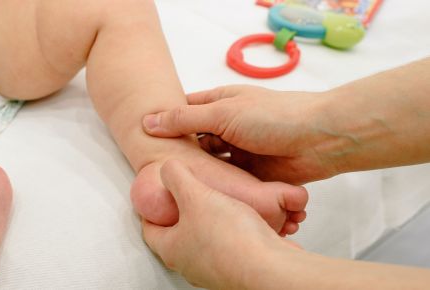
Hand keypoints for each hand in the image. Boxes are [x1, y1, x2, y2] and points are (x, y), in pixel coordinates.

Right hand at [142, 85, 337, 184]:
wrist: (320, 140)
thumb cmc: (273, 117)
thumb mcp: (222, 113)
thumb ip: (184, 120)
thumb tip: (147, 123)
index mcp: (219, 104)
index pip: (183, 112)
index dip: (164, 124)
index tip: (142, 141)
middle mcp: (227, 128)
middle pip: (194, 142)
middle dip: (179, 154)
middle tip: (153, 172)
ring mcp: (239, 152)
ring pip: (209, 165)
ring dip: (198, 174)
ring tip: (171, 189)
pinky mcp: (251, 176)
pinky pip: (228, 183)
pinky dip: (217, 188)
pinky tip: (199, 197)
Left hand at [142, 160, 298, 288]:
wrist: (270, 268)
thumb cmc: (229, 237)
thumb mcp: (196, 195)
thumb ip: (177, 177)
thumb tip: (167, 168)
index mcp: (172, 249)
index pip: (149, 230)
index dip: (149, 211)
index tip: (154, 198)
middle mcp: (190, 265)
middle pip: (177, 236)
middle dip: (181, 216)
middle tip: (185, 198)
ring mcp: (215, 270)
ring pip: (205, 242)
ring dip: (209, 223)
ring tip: (215, 204)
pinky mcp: (239, 269)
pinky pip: (230, 247)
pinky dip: (232, 232)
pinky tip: (242, 218)